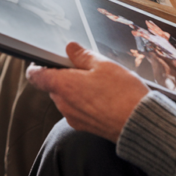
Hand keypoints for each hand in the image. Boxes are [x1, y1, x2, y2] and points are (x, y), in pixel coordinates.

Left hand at [26, 42, 148, 142]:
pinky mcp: (84, 126)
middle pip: (53, 85)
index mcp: (63, 85)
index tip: (46, 59)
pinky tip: (104, 96)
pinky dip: (85, 101)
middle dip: (65, 75)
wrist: (139, 124)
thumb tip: (70, 49)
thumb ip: (82, 55)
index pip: (36, 76)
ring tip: (99, 82)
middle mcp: (63, 104)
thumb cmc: (122, 94)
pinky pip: (78, 109)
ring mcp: (73, 117)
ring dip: (76, 89)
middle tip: (85, 66)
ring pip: (66, 97)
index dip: (38, 66)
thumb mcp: (103, 65)